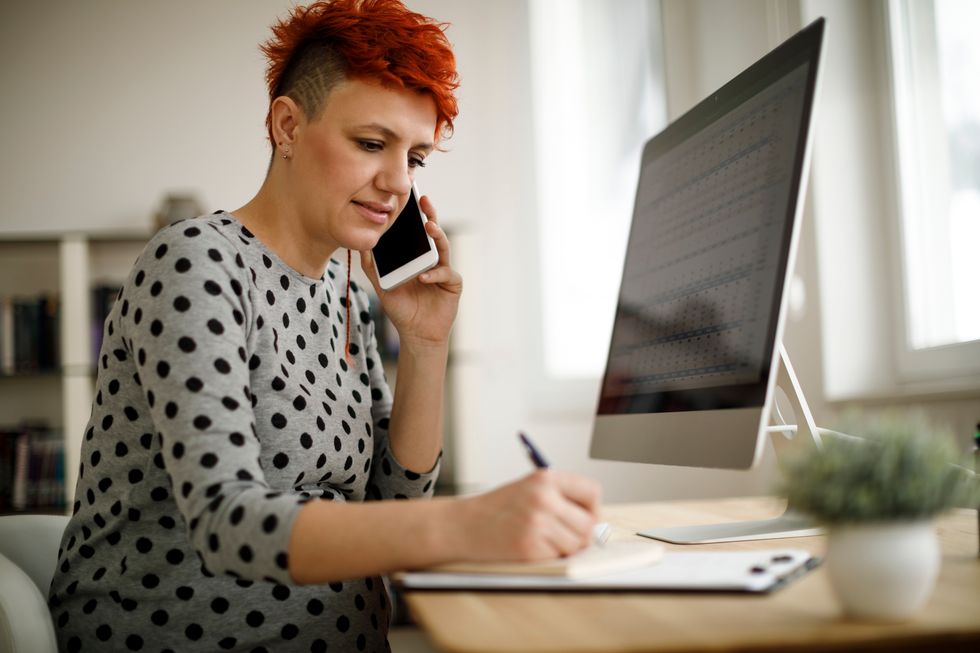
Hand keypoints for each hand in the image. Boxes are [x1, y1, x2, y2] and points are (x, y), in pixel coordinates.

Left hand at [359, 195, 461, 349]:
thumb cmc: (402, 309)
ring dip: (437, 236)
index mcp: (417, 257)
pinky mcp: (453, 285)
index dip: (415, 216)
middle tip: (424, 201)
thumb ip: (372, 268)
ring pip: (443, 248)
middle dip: (430, 215)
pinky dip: (434, 274)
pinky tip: (423, 277)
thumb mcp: (382, 286)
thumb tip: (362, 246)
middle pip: (433, 233)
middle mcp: (433, 260)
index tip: (408, 198)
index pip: (416, 232)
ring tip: (429, 227)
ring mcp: (444, 271)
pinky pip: (446, 274)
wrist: (416, 334)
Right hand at [453, 470, 601, 561]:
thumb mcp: (530, 488)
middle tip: (567, 534)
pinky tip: (532, 546)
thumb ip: (561, 497)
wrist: (463, 524)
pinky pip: (558, 556)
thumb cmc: (498, 507)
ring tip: (546, 539)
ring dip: (566, 547)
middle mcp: (543, 498)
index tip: (585, 515)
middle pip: (588, 523)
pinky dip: (550, 555)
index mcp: (545, 478)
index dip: (592, 507)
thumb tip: (596, 520)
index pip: (592, 491)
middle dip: (582, 533)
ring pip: (577, 544)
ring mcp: (536, 523)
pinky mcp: (529, 547)